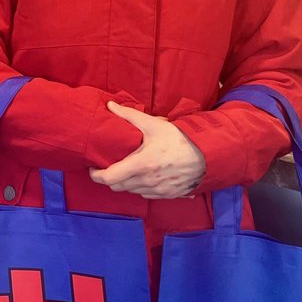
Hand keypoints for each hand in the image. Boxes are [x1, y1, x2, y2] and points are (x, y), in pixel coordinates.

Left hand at [89, 101, 204, 198]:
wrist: (208, 155)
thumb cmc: (179, 139)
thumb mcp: (153, 124)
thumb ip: (129, 115)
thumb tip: (110, 106)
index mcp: (140, 165)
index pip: (109, 178)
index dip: (96, 175)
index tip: (92, 168)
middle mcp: (147, 182)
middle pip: (117, 187)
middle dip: (110, 178)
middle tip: (109, 165)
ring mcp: (158, 191)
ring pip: (131, 192)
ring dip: (126, 183)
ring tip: (126, 168)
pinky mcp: (169, 195)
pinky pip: (147, 195)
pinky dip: (140, 187)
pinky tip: (143, 175)